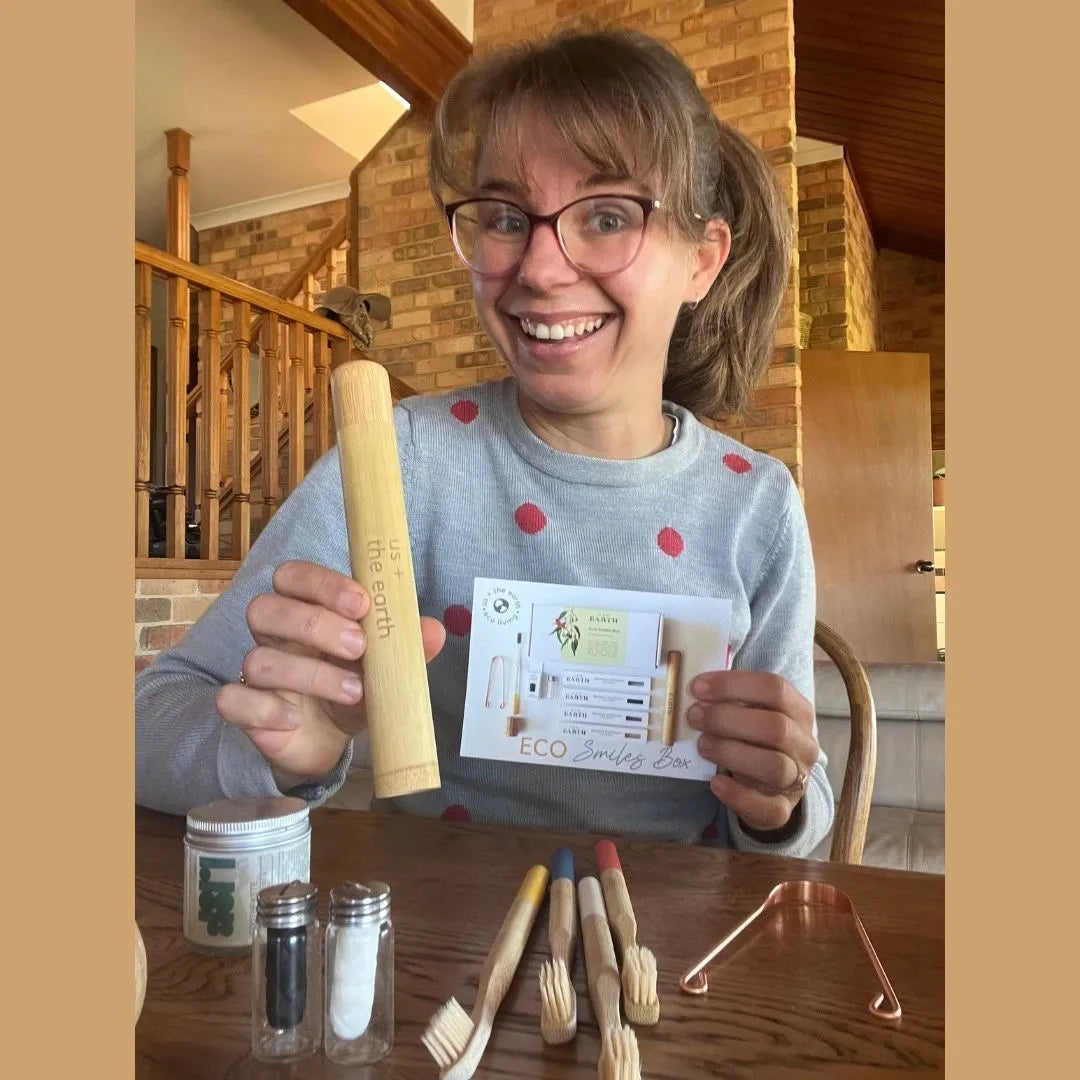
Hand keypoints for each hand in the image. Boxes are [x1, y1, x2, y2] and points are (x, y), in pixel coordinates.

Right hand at [215, 561, 445, 789]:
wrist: (330, 741)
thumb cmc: (354, 686)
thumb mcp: (385, 666)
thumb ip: (406, 645)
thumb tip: (434, 631)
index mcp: (305, 608)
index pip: (293, 576)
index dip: (322, 584)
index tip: (362, 603)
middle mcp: (274, 634)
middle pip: (266, 608)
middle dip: (314, 624)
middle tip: (359, 646)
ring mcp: (256, 672)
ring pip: (259, 658)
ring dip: (309, 673)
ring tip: (354, 692)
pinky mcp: (244, 709)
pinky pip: (232, 699)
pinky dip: (264, 709)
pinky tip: (294, 719)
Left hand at [687, 670, 818, 835]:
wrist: (773, 783)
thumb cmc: (756, 737)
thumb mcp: (752, 713)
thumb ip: (732, 701)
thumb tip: (698, 691)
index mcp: (799, 712)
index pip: (774, 688)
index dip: (733, 685)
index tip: (697, 687)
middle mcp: (804, 745)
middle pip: (775, 727)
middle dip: (727, 718)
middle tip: (694, 716)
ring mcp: (798, 779)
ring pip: (773, 766)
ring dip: (731, 752)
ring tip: (702, 745)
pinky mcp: (783, 809)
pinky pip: (768, 808)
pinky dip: (738, 795)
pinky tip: (716, 782)